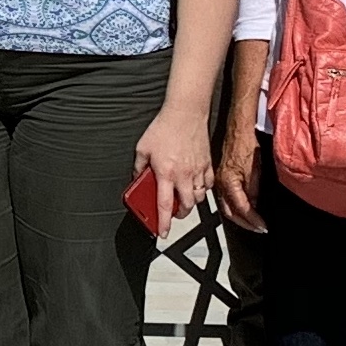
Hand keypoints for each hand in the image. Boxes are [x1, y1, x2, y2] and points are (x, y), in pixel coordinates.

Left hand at [135, 106, 214, 231]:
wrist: (185, 112)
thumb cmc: (164, 128)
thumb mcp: (142, 148)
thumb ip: (138, 167)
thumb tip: (137, 179)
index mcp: (165, 173)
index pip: (164, 205)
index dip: (163, 222)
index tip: (162, 232)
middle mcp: (184, 175)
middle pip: (186, 206)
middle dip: (180, 214)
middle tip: (173, 212)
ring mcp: (198, 170)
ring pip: (199, 198)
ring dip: (191, 201)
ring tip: (183, 197)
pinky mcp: (207, 164)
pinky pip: (208, 184)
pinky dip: (203, 189)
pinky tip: (195, 184)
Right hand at [213, 119, 264, 233]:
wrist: (238, 130)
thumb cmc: (246, 144)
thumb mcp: (255, 169)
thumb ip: (253, 190)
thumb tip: (254, 205)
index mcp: (228, 183)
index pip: (242, 208)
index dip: (253, 220)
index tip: (263, 226)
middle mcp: (220, 184)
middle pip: (230, 213)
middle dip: (245, 223)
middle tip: (258, 229)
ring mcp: (219, 182)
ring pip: (227, 207)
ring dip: (240, 217)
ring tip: (252, 223)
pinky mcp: (222, 178)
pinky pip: (226, 199)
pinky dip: (236, 208)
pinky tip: (243, 209)